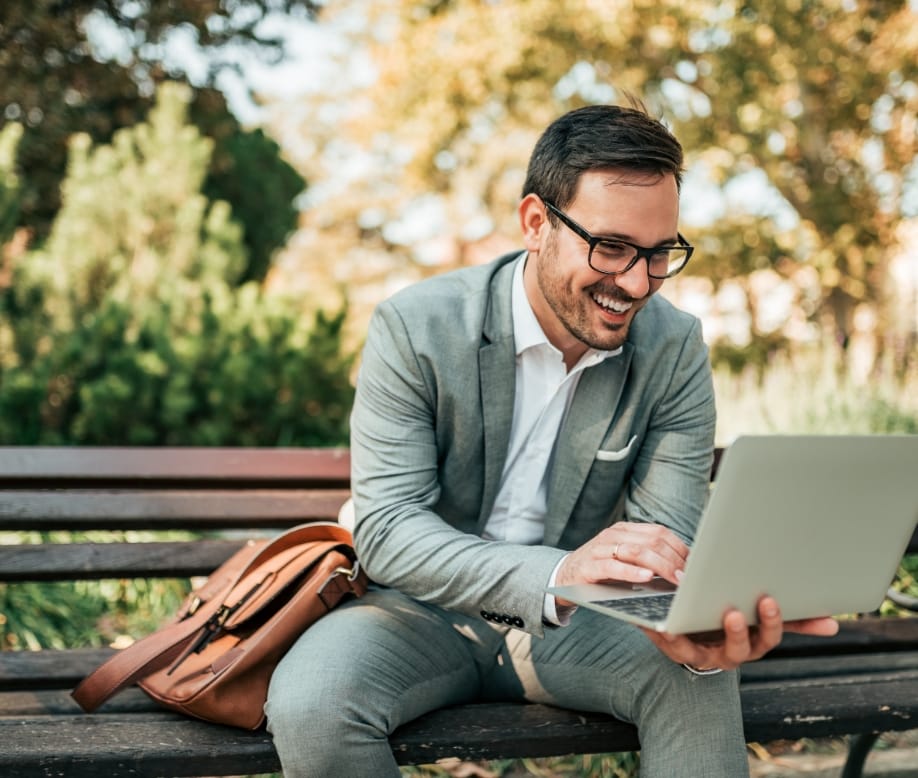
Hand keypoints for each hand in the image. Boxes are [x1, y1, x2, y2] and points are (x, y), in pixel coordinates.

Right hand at [554, 522, 688, 607]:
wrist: (564, 577)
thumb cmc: (602, 570)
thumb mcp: (625, 559)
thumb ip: (647, 558)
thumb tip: (683, 567)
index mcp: (625, 530)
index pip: (659, 532)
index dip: (680, 548)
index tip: (695, 565)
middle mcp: (614, 535)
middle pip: (651, 541)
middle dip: (674, 559)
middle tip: (688, 577)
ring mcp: (600, 549)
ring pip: (636, 551)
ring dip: (660, 566)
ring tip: (675, 579)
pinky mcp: (589, 566)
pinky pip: (613, 566)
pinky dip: (632, 571)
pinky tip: (647, 577)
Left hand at [641, 596, 839, 671]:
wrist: (699, 635)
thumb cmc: (734, 620)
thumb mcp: (761, 619)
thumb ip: (794, 620)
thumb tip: (833, 626)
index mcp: (753, 641)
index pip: (769, 636)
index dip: (770, 621)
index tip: (769, 600)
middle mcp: (731, 652)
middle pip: (740, 647)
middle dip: (739, 631)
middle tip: (734, 612)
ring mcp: (704, 654)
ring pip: (699, 650)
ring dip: (692, 635)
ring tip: (684, 619)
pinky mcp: (677, 650)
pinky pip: (668, 644)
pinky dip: (661, 631)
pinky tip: (652, 618)